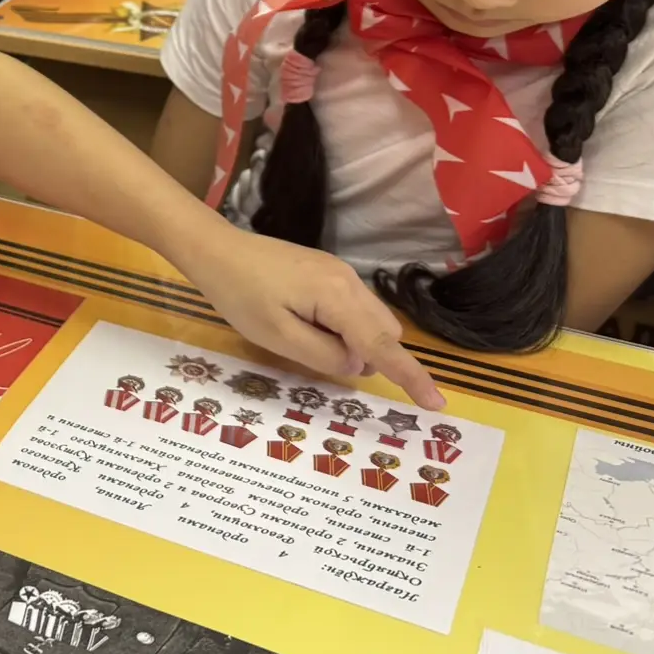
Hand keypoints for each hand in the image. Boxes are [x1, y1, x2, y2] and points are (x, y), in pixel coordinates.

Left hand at [185, 227, 444, 409]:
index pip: (383, 345)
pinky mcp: (327, 271)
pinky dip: (342, 325)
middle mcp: (349, 281)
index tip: (436, 404)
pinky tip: (302, 323)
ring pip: (370, 319)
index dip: (410, 376)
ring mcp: (339, 272)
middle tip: (314, 354)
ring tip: (299, 334)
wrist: (216, 249)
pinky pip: (352, 307)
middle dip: (370, 355)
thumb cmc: (240, 295)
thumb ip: (324, 355)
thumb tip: (357, 362)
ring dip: (353, 340)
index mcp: (339, 297)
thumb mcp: (277, 337)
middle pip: (384, 331)